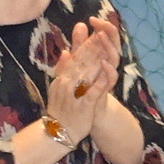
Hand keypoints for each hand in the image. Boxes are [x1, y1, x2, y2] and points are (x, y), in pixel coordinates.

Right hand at [45, 18, 117, 143]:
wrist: (57, 133)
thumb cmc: (61, 109)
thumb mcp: (59, 86)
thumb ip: (64, 68)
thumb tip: (67, 51)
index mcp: (63, 77)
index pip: (75, 57)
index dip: (85, 43)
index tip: (94, 29)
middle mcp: (68, 83)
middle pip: (81, 61)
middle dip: (92, 46)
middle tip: (102, 31)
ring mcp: (75, 94)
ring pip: (87, 74)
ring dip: (96, 58)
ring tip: (106, 45)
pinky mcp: (84, 106)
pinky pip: (93, 91)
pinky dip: (99, 80)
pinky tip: (107, 70)